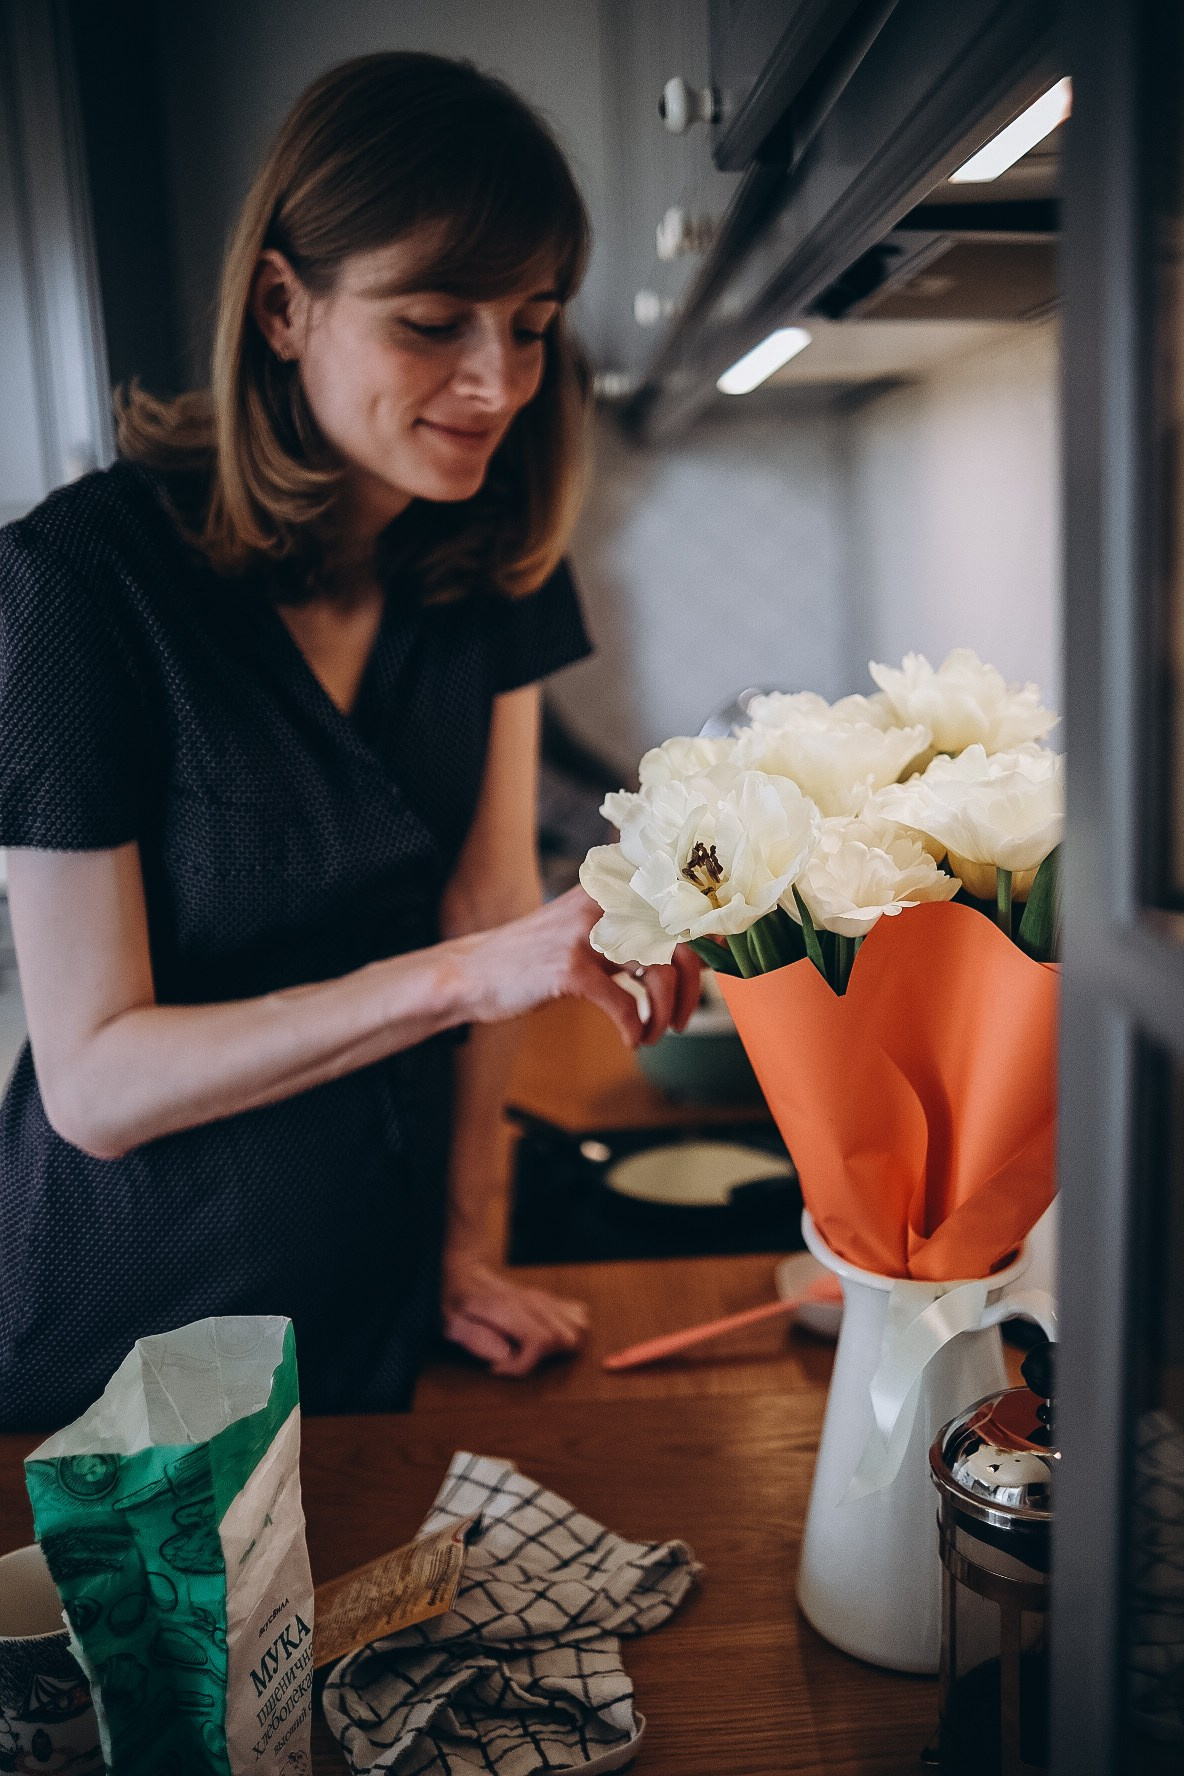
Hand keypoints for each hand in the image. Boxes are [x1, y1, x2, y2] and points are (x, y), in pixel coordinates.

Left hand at [441, 1251, 589, 1376]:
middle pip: (566, 1337)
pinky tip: (543, 1337)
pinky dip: (568, 1331)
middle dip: (544, 1360)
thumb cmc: (455, 1300)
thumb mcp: (451, 1322)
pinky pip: (577, 1315)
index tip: (498, 1366)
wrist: (466, 1270)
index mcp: (507, 1308)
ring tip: (529, 1350)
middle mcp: (531, 1301)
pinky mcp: (548, 1298)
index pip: (541, 1341)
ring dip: (559, 1347)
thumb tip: (504, 1354)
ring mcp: (542, 1298)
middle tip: (513, 1358)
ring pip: (578, 1326)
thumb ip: (475, 1338)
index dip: (524, 1365)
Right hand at [457, 886, 701, 1047]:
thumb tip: (700, 947)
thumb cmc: (538, 957)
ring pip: (659, 972)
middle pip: (681, 941)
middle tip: (683, 1018)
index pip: (683, 904)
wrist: (475, 972)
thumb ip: (635, 931)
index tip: (719, 967)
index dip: (712, 936)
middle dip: (692, 988)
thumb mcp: (588, 929)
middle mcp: (603, 903)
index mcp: (612, 889)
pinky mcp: (570, 969)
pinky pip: (626, 1004)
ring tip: (655, 1034)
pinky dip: (637, 1029)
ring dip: (666, 1014)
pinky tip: (631, 1040)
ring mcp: (586, 934)